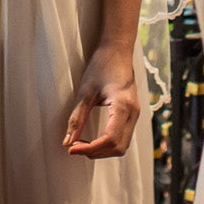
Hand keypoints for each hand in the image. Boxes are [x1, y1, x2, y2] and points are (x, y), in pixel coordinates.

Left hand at [63, 44, 139, 158]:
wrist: (117, 51)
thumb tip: (67, 142)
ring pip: (122, 146)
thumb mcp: (85, 91)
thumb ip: (77, 118)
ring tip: (81, 143)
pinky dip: (108, 144)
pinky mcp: (132, 115)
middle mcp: (133, 114)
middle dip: (96, 152)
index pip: (110, 140)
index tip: (72, 149)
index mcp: (123, 106)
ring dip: (102, 150)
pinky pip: (123, 138)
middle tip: (74, 147)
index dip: (91, 149)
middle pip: (118, 148)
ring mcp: (135, 115)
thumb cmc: (102, 66)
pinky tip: (93, 139)